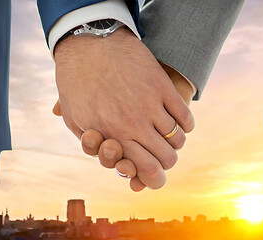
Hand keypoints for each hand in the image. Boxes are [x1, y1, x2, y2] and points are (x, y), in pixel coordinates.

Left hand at [54, 27, 194, 188]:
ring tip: (168, 135)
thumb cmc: (77, 83)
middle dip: (165, 162)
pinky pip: (185, 116)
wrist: (89, 43)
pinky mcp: (162, 87)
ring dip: (175, 143)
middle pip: (167, 158)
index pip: (147, 170)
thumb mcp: (75, 119)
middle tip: (161, 154)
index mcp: (113, 136)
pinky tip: (179, 121)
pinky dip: (186, 124)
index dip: (155, 179)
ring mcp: (151, 105)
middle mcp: (135, 125)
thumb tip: (111, 161)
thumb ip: (93, 145)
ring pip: (178, 139)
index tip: (155, 175)